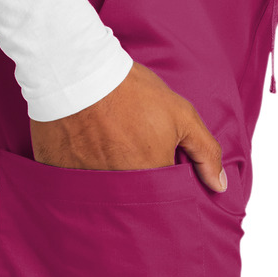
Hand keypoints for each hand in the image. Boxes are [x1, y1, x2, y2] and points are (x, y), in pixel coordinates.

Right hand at [30, 62, 227, 191]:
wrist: (78, 72)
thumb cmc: (132, 92)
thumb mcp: (181, 115)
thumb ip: (205, 152)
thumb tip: (219, 186)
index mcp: (149, 179)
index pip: (162, 201)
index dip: (162, 188)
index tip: (156, 169)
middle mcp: (117, 190)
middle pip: (132, 204)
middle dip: (135, 190)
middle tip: (129, 160)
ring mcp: (85, 186)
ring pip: (102, 199)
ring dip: (108, 186)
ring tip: (106, 156)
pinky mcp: (58, 177)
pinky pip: (72, 189)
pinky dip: (78, 179)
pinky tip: (81, 158)